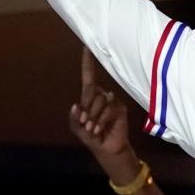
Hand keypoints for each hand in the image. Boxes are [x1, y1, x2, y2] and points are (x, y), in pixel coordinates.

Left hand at [69, 48, 138, 182]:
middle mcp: (101, 95)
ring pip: (99, 101)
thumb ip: (74, 117)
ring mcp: (112, 101)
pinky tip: (99, 128)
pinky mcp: (120, 108)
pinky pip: (108, 109)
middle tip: (86, 122)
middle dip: (86, 108)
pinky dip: (100, 121)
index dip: (87, 62)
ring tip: (93, 128)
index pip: (88, 76)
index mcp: (90, 96)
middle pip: (90, 92)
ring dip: (93, 117)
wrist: (106, 148)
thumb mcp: (77, 128)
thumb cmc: (91, 136)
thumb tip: (76, 105)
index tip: (86, 47)